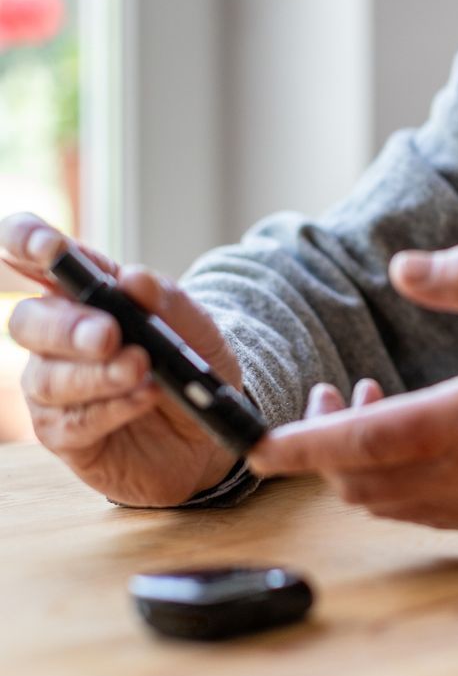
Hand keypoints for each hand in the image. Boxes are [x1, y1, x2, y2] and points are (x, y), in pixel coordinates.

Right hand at [0, 212, 239, 505]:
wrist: (211, 422)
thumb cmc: (192, 361)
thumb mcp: (196, 325)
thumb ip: (167, 300)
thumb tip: (132, 279)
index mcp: (85, 294)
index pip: (36, 258)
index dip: (28, 242)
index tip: (47, 246)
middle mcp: (58, 336)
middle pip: (28, 321)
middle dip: (67, 327)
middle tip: (109, 335)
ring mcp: (55, 386)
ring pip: (47, 378)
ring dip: (97, 374)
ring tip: (141, 369)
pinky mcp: (64, 433)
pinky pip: (70, 423)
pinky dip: (111, 408)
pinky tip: (144, 397)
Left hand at [248, 244, 457, 539]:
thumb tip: (402, 268)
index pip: (366, 443)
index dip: (304, 445)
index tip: (258, 445)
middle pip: (362, 481)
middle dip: (327, 446)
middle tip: (335, 394)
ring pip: (386, 502)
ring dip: (361, 463)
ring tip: (374, 408)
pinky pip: (421, 512)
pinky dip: (396, 481)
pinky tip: (415, 439)